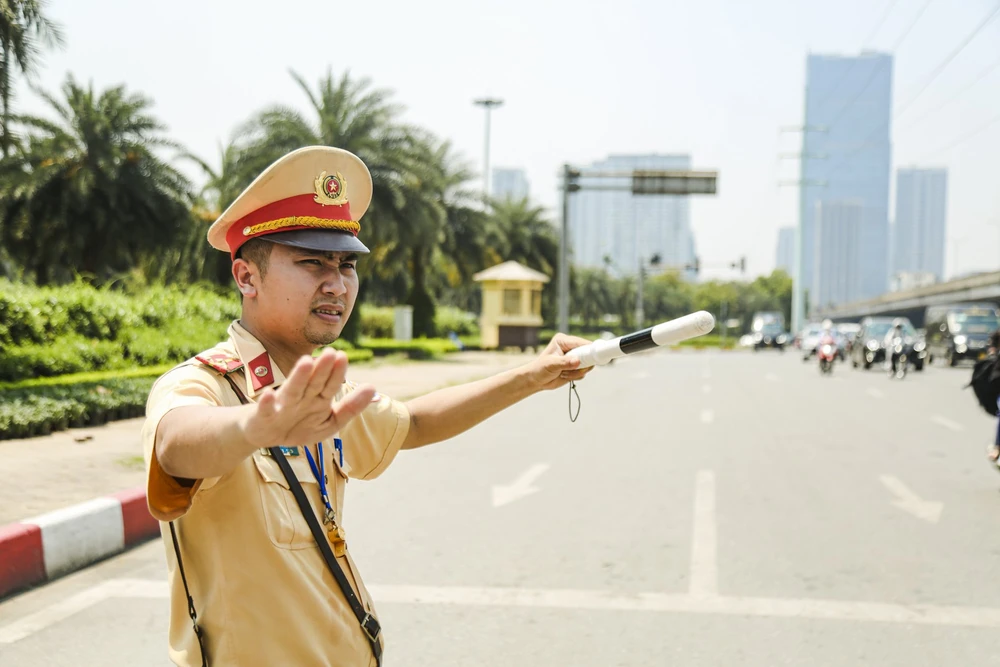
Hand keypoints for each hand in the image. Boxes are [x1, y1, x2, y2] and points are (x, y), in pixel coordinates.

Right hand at [241, 348, 374, 447]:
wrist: (264, 435)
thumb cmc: (298, 425)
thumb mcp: (329, 422)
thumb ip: (350, 407)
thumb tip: (373, 388)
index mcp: (317, 399)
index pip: (330, 384)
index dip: (337, 373)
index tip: (343, 357)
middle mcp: (301, 398)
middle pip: (313, 382)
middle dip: (322, 369)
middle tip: (331, 352)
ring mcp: (282, 405)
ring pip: (292, 390)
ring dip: (298, 376)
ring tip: (306, 362)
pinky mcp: (264, 416)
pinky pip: (266, 410)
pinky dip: (267, 403)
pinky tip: (270, 395)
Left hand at [524, 333, 594, 390]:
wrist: (536, 380)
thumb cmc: (540, 369)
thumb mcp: (551, 365)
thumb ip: (565, 362)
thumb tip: (578, 360)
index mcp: (563, 341)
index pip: (581, 343)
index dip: (590, 349)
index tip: (596, 356)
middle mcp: (570, 347)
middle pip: (588, 353)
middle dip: (582, 364)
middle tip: (575, 369)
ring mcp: (574, 357)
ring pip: (587, 365)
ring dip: (576, 372)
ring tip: (563, 373)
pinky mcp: (576, 367)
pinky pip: (583, 372)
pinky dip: (575, 376)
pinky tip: (564, 376)